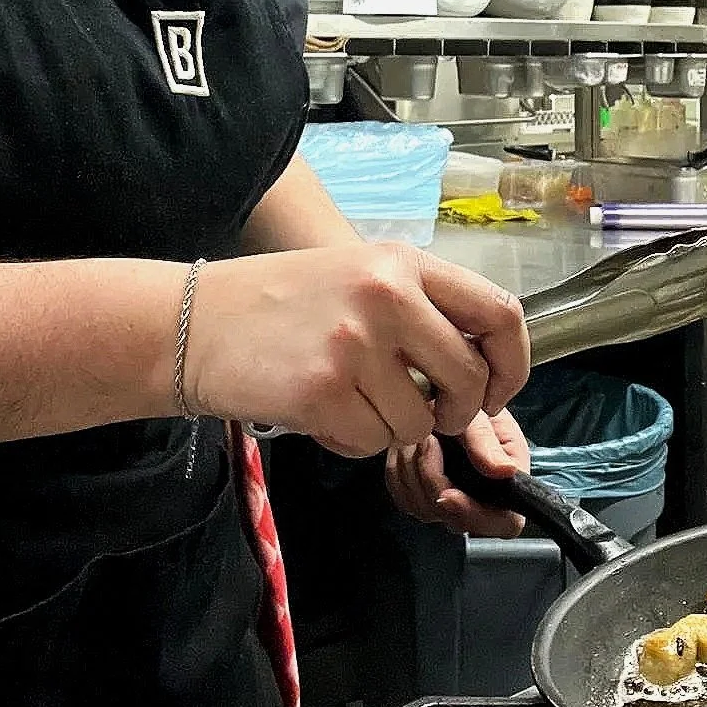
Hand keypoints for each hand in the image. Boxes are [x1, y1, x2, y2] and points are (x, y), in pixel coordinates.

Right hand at [183, 243, 527, 458]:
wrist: (194, 323)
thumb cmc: (281, 303)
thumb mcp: (360, 275)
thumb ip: (422, 307)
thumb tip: (484, 364)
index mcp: (403, 263)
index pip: (500, 313)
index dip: (511, 364)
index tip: (495, 390)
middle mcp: (387, 296)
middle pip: (469, 380)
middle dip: (455, 412)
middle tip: (425, 410)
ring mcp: (355, 344)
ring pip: (420, 422)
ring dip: (392, 426)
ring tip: (349, 395)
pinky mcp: (323, 392)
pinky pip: (374, 444)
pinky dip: (354, 440)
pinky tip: (321, 409)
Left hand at [385, 408, 530, 538]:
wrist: (448, 401)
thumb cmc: (475, 408)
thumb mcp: (483, 416)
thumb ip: (487, 442)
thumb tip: (504, 471)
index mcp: (507, 487)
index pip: (501, 523)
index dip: (473, 513)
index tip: (448, 493)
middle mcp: (478, 505)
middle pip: (452, 516)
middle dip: (433, 475)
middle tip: (429, 436)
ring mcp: (447, 506)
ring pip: (422, 508)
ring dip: (413, 467)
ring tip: (421, 434)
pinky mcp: (420, 500)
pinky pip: (403, 497)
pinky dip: (400, 470)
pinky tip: (409, 447)